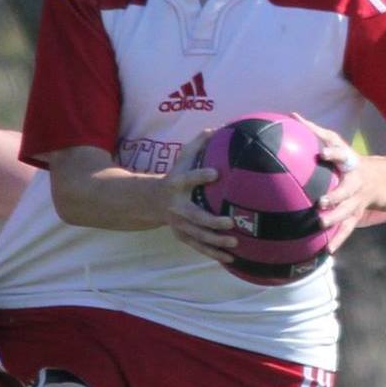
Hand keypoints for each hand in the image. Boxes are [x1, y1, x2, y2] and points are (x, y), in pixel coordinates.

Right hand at [164, 128, 238, 262]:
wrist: (151, 201)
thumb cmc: (175, 176)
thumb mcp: (181, 159)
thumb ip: (197, 145)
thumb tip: (216, 128)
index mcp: (177, 185)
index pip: (188, 179)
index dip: (200, 176)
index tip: (215, 173)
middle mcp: (177, 207)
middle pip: (195, 216)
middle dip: (212, 221)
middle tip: (230, 222)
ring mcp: (180, 224)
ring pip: (198, 236)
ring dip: (216, 242)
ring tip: (234, 243)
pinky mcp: (183, 236)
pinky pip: (199, 247)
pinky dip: (214, 253)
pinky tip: (231, 258)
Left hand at [298, 115, 378, 253]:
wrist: (379, 180)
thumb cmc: (348, 159)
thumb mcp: (337, 142)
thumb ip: (314, 130)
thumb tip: (291, 115)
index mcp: (349, 163)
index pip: (342, 154)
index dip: (333, 153)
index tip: (322, 153)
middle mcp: (355, 183)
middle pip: (347, 191)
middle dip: (336, 197)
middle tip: (321, 202)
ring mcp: (356, 201)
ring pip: (347, 212)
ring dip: (335, 219)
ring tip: (321, 225)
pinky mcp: (355, 216)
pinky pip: (347, 229)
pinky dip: (339, 240)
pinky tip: (327, 251)